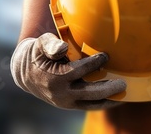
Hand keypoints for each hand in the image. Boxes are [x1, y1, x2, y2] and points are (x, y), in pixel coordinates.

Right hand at [11, 33, 126, 109]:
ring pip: (92, 104)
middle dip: (108, 88)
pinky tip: (117, 98)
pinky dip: (104, 103)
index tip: (105, 56)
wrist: (26, 74)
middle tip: (123, 83)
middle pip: (90, 93)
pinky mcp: (70, 105)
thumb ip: (51, 44)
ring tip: (124, 94)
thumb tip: (63, 48)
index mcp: (54, 77)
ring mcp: (66, 102)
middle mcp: (61, 93)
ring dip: (110, 100)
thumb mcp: (40, 44)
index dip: (93, 63)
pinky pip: (90, 106)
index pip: (78, 71)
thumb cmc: (37, 54)